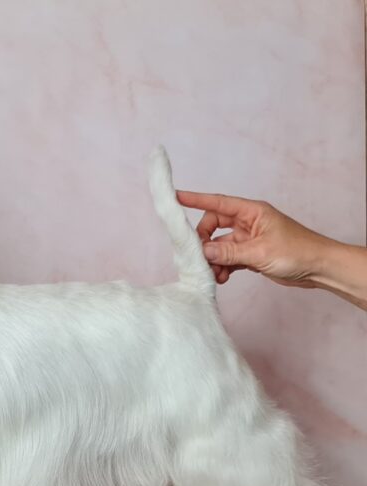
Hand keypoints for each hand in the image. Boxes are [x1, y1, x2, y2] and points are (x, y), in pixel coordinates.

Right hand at [176, 191, 333, 286]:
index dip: (195, 200)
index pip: (217, 203)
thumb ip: (229, 252)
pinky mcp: (250, 254)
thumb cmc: (299, 251)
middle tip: (201, 258)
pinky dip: (222, 267)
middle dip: (204, 242)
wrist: (319, 268)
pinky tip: (222, 278)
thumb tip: (203, 252)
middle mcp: (247, 222)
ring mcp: (248, 239)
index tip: (176, 197)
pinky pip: (228, 258)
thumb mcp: (260, 252)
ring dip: (214, 260)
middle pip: (213, 226)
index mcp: (252, 212)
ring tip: (214, 275)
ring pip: (219, 246)